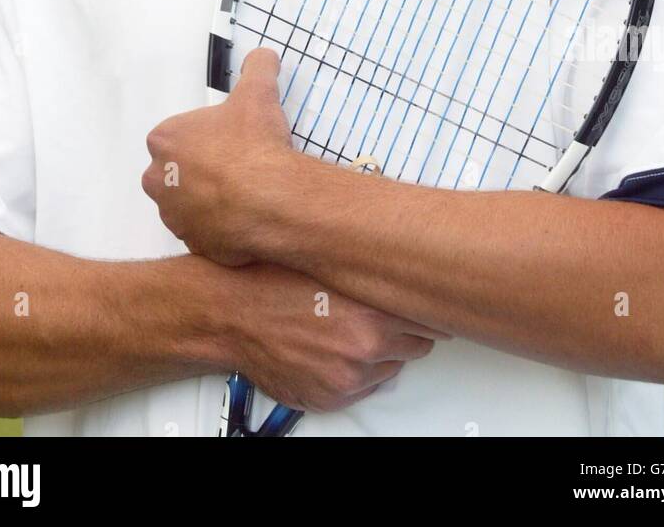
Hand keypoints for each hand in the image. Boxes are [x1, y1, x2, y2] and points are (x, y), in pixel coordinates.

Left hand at [142, 48, 295, 264]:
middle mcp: (159, 179)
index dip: (205, 137)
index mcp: (165, 140)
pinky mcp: (193, 244)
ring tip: (244, 194)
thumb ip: (257, 67)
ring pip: (188, 204)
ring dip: (209, 200)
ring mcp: (174, 216)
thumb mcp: (258, 92)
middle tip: (236, 167)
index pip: (177, 135)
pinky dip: (221, 228)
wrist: (268, 200)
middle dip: (201, 170)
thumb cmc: (254, 145)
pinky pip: (205, 233)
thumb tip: (263, 57)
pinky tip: (245, 217)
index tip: (229, 140)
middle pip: (176, 171)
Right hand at [215, 263, 443, 414]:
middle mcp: (366, 348)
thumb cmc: (274, 283)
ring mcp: (350, 378)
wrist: (232, 314)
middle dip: (406, 329)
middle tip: (387, 313)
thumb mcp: (332, 265)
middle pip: (418, 344)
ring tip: (353, 329)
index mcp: (373, 312)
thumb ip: (372, 275)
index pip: (430, 319)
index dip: (428, 308)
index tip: (431, 301)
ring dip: (382, 352)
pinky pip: (365, 387)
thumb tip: (402, 273)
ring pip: (392, 367)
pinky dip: (357, 372)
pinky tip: (335, 348)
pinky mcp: (332, 398)